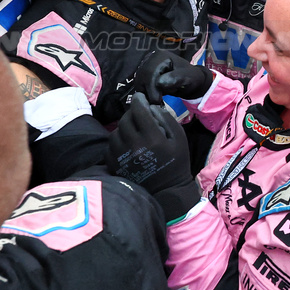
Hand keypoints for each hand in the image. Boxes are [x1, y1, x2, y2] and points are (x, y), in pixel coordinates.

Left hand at [107, 95, 199, 221]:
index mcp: (153, 138)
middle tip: (138, 116)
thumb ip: (166, 118)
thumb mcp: (179, 138)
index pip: (139, 110)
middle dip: (132, 114)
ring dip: (123, 129)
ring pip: (115, 132)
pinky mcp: (114, 166)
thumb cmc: (176, 162)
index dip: (139, 100)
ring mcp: (121, 157)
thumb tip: (150, 106)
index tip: (140, 98)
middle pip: (125, 120)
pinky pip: (110, 146)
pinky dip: (117, 142)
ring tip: (133, 133)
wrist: (166, 191)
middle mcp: (134, 146)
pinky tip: (127, 145)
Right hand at [132, 51, 214, 103]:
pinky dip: (146, 93)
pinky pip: (140, 86)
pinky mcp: (143, 74)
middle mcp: (150, 59)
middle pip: (142, 78)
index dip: (152, 88)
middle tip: (158, 102)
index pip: (150, 73)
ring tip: (159, 97)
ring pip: (139, 83)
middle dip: (149, 92)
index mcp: (160, 56)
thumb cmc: (190, 78)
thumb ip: (176, 78)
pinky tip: (155, 95)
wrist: (189, 80)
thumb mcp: (188, 77)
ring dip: (147, 93)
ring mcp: (145, 66)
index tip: (158, 101)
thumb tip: (159, 83)